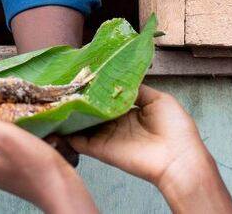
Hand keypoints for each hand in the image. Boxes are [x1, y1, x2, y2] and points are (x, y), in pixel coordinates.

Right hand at [69, 86, 231, 212]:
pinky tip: (55, 119)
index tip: (81, 73)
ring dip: (69, 114)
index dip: (94, 87)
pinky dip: (67, 133)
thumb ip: (135, 89)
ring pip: (82, 123)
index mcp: (128, 111)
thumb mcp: (158, 100)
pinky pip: (80, 141)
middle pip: (91, 109)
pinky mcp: (102, 149)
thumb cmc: (175, 128)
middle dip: (78, 98)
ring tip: (53, 97)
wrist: (178, 157)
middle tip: (61, 83)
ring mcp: (107, 136)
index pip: (106, 97)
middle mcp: (115, 123)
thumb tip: (118, 76)